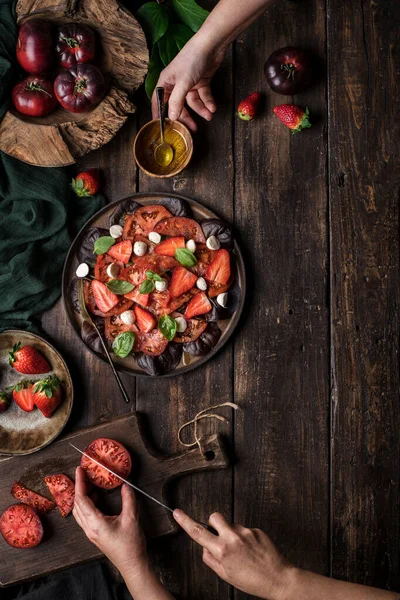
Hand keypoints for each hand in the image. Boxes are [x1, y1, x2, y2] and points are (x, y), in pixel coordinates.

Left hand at [73, 467, 147, 578]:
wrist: (132, 564)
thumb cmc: (131, 544)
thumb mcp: (132, 518)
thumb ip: (128, 499)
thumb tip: (125, 484)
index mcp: (95, 523)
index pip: (82, 499)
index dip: (80, 483)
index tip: (79, 470)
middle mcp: (89, 528)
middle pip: (77, 505)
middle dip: (79, 488)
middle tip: (85, 474)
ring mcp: (91, 532)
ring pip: (79, 511)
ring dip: (82, 496)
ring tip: (90, 484)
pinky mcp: (95, 534)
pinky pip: (84, 516)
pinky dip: (86, 504)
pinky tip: (96, 498)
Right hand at [151, 34, 226, 131]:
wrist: (211, 45)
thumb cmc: (192, 59)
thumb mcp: (183, 82)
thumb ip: (176, 101)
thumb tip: (171, 117)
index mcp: (166, 81)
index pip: (159, 101)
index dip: (159, 114)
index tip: (161, 127)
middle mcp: (176, 83)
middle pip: (178, 105)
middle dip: (186, 117)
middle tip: (191, 129)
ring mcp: (189, 82)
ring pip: (193, 102)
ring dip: (201, 109)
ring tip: (209, 116)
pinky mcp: (201, 81)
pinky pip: (203, 96)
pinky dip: (208, 102)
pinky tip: (213, 107)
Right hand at [173, 509, 293, 599]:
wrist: (278, 578)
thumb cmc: (252, 581)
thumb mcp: (226, 575)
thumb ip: (211, 560)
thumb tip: (204, 547)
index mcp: (222, 550)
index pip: (198, 532)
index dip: (185, 521)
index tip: (177, 512)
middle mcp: (232, 537)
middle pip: (214, 517)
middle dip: (213, 524)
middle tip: (219, 537)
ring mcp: (246, 531)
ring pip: (230, 524)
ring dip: (230, 532)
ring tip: (241, 550)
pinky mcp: (256, 529)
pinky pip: (244, 529)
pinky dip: (244, 537)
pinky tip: (252, 550)